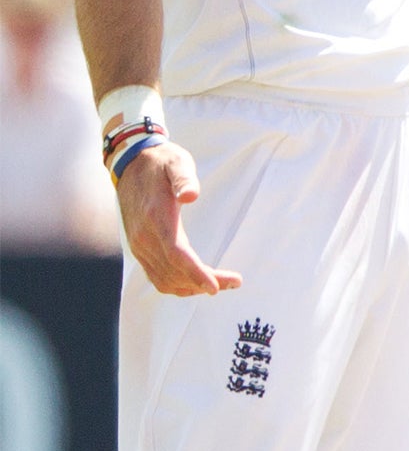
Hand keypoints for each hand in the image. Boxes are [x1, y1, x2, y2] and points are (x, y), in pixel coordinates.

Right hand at [116, 140, 241, 295]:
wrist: (131, 164)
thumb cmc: (161, 163)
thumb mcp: (177, 162)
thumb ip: (184, 178)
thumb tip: (191, 196)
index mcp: (156, 217)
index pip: (176, 254)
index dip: (195, 273)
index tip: (216, 288)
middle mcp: (144, 236)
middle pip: (175, 272)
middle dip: (204, 283)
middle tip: (236, 282)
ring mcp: (139, 245)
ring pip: (165, 280)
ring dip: (192, 288)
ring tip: (222, 284)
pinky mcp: (139, 248)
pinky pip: (156, 276)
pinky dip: (177, 285)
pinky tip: (196, 283)